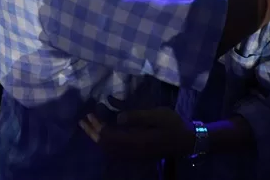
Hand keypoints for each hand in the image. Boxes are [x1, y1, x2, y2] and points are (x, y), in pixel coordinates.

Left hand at [79, 108, 194, 159]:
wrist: (187, 141)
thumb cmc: (174, 124)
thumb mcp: (158, 115)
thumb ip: (138, 116)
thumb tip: (117, 118)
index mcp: (136, 140)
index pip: (109, 136)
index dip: (97, 126)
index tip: (90, 114)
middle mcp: (132, 151)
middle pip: (106, 145)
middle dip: (92, 133)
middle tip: (82, 120)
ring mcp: (134, 155)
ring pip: (109, 150)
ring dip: (97, 139)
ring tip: (89, 127)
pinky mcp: (137, 154)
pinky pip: (115, 152)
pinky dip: (106, 144)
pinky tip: (104, 136)